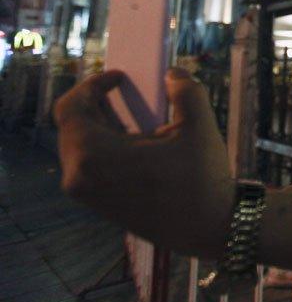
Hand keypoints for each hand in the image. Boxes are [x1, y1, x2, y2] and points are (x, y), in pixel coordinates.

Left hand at [54, 68, 234, 257]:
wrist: (210, 228)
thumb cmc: (202, 179)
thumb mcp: (199, 126)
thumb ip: (185, 90)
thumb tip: (173, 74)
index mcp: (92, 155)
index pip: (71, 107)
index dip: (92, 84)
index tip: (120, 78)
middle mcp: (79, 176)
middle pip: (73, 126)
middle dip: (97, 104)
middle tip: (124, 92)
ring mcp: (87, 194)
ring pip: (81, 147)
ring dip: (102, 125)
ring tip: (133, 116)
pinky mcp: (98, 205)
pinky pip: (89, 166)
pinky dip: (106, 147)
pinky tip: (136, 142)